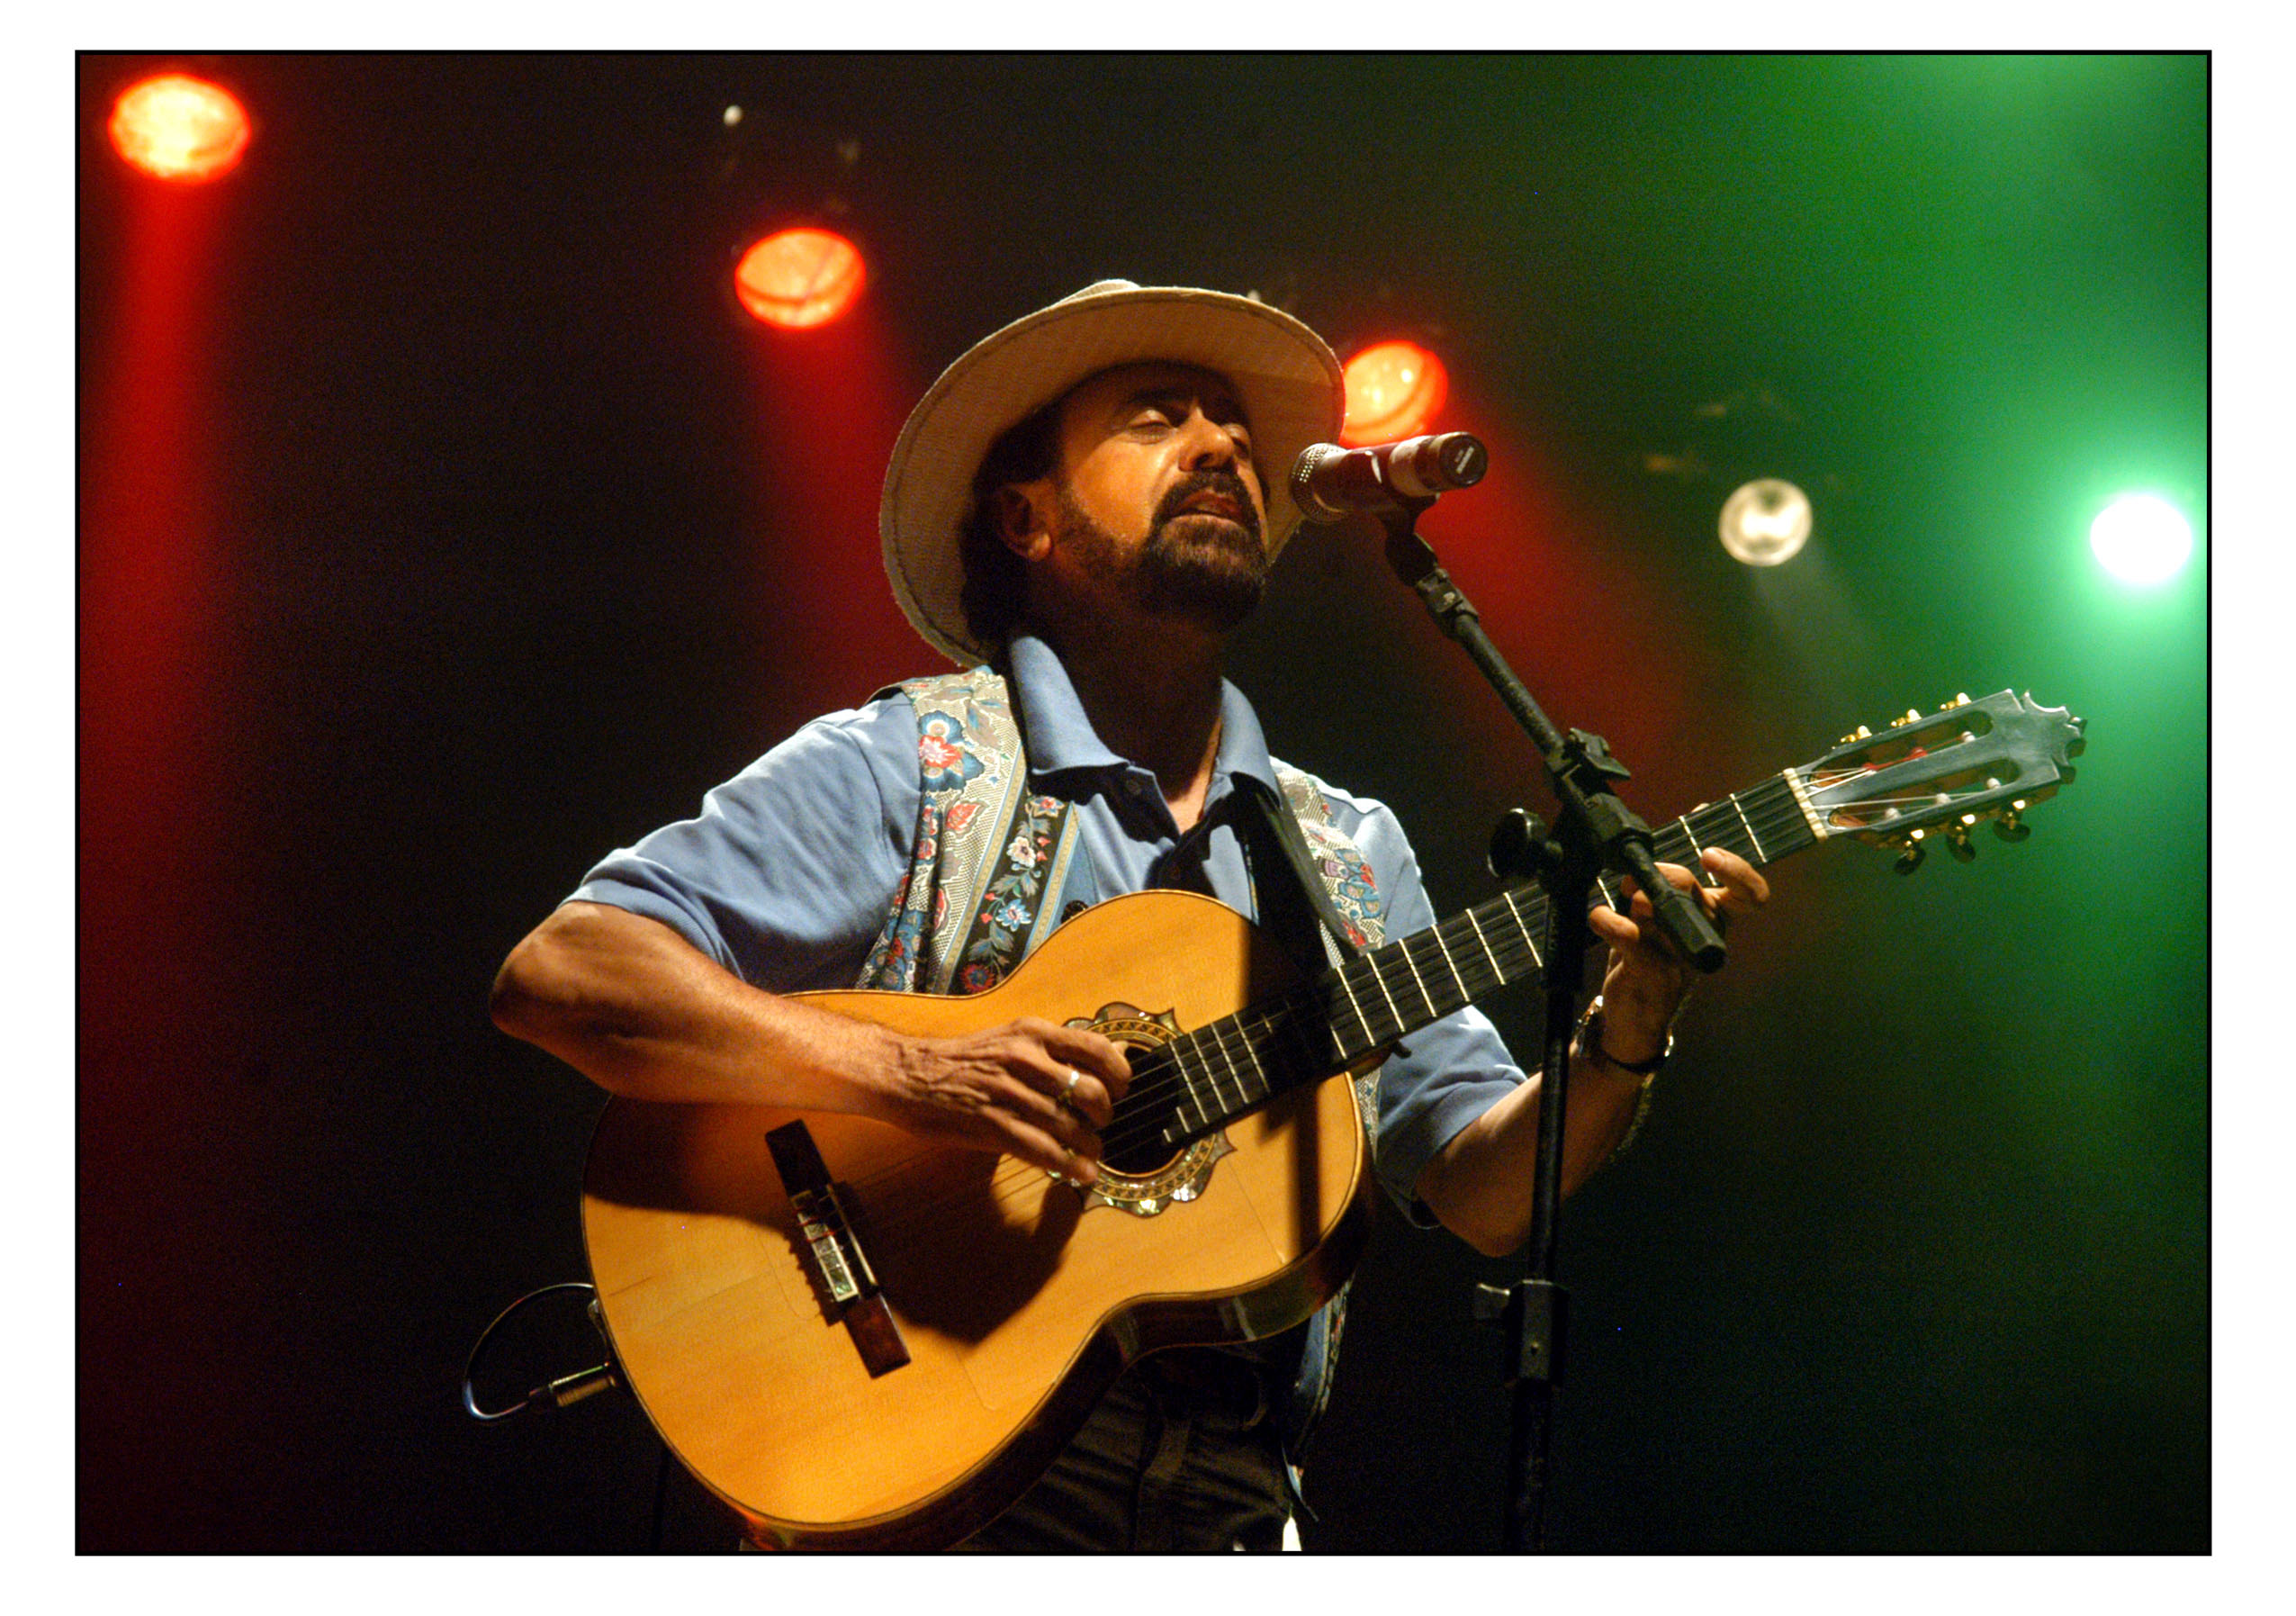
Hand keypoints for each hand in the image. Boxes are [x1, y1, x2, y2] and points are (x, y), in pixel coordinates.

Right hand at [886, 1017, 1132, 1184]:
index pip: (1096, 1048)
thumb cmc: (965, 1059)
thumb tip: (1112, 1059)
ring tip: (1092, 1154)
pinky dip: (1068, 1165)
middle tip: (1100, 1126)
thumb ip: (1059, 1051)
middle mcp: (1025, 1059)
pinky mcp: (992, 1124)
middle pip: (1090, 1092)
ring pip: (1069, 1125)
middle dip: (1105, 1116)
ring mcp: (1008, 1092)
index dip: (1119, 1074)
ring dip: (1089, 1146)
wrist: (910, 1075)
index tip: (1123, 1090)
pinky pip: (1043, 1148)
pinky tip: (1080, 1173)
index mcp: (1033, 1033)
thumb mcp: (1014, 1039)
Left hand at [1586, 848, 1769, 1063]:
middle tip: (1633, 882)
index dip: (1740, 872)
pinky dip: (1608, 921)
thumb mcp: (1654, 920)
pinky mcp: (1653, 973)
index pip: (1750, 897)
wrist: (1633, 1018)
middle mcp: (1705, 939)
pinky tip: (1599, 918)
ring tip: (1619, 906)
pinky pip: (1630, 935)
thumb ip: (1653, 893)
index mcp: (1715, 921)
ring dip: (1632, 900)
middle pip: (1689, 886)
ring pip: (1655, 907)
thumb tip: (1637, 874)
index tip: (1709, 856)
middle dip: (1658, 874)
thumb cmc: (1647, 960)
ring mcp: (1681, 958)